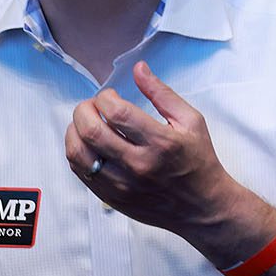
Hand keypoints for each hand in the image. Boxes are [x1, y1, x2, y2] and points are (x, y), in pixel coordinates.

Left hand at [65, 61, 272, 264]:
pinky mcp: (111, 197)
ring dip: (74, 131)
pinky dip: (76, 152)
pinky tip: (87, 143)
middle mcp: (139, 164)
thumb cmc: (199, 160)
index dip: (105, 97)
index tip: (110, 96)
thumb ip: (162, 93)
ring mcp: (122, 184)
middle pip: (91, 131)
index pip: (117, 112)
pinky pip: (80, 171)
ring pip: (78, 153)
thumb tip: (139, 68)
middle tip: (91, 106)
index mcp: (162, 142)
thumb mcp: (191, 121)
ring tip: (84, 123)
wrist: (202, 206)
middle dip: (83, 110)